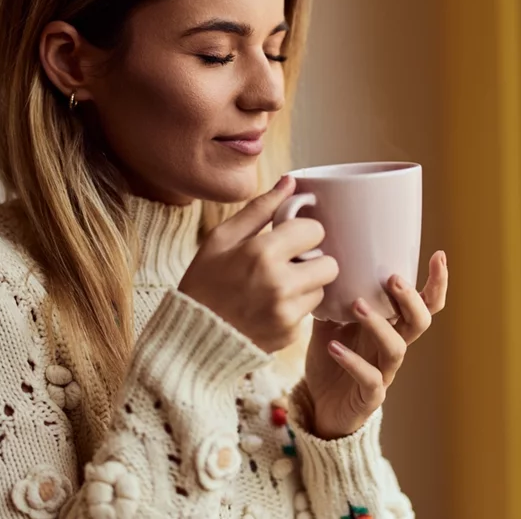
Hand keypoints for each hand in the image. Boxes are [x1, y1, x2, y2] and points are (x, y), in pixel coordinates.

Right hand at [178, 177, 339, 352]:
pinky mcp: (291, 335)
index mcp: (262, 253)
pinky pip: (309, 314)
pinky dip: (295, 309)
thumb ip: (260, 209)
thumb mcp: (221, 239)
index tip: (288, 239)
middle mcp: (280, 284)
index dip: (303, 232)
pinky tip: (270, 308)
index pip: (315, 230)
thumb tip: (290, 182)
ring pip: (321, 289)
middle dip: (312, 260)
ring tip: (276, 288)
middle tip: (289, 264)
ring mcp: (287, 313)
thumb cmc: (204, 282)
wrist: (191, 337)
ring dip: (305, 286)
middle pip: (329, 263)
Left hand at [303, 250, 447, 438]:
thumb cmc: (331, 360)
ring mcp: (384, 372)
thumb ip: (333, 297)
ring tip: (357, 305)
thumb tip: (323, 263)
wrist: (319, 406)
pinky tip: (333, 347)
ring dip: (379, 325)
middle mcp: (392, 346)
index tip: (439, 255)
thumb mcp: (329, 322)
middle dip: (411, 299)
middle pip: (419, 322)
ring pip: (396, 348)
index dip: (436, 283)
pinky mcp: (370, 396)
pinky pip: (370, 379)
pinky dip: (353, 361)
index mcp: (391, 326)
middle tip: (392, 279)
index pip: (423, 304)